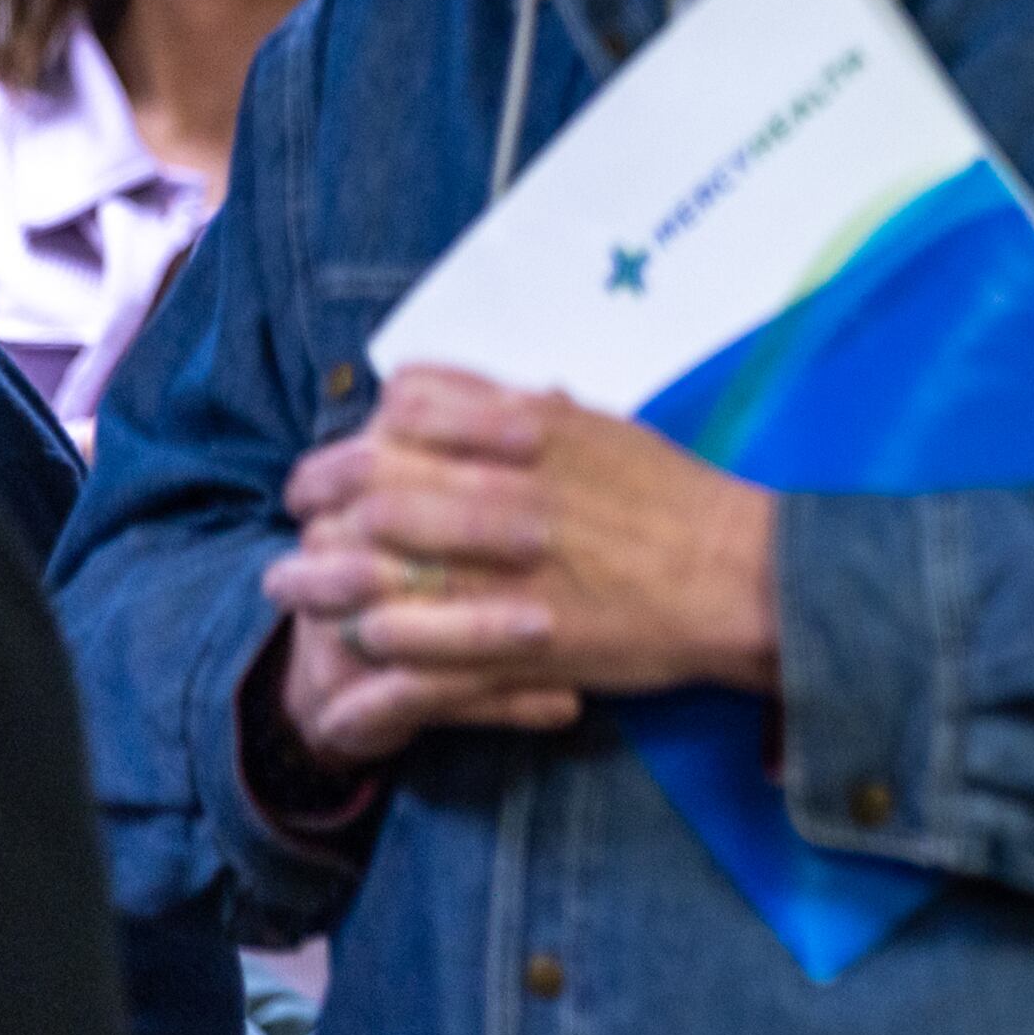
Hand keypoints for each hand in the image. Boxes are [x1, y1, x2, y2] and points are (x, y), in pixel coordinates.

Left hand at [263, 367, 779, 769]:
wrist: (743, 579)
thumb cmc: (676, 499)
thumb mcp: (600, 425)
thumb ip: (511, 406)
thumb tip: (432, 388)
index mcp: (531, 432)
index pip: (400, 415)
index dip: (350, 437)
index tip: (331, 460)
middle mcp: (508, 494)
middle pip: (372, 488)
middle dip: (315, 505)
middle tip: (295, 522)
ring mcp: (508, 573)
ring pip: (377, 570)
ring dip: (320, 581)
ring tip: (290, 587)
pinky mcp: (517, 645)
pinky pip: (416, 646)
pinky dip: (373, 643)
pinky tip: (354, 641)